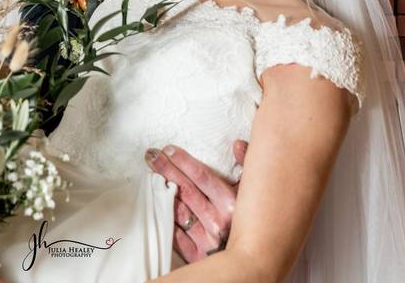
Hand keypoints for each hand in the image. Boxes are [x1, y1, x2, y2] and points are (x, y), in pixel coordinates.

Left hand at [145, 140, 247, 263]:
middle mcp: (218, 221)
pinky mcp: (196, 255)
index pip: (202, 176)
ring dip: (161, 191)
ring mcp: (206, 239)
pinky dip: (163, 217)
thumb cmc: (253, 221)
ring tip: (150, 176)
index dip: (183, 161)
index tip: (168, 149)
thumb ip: (247, 167)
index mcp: (232, 204)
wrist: (253, 260)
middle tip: (151, 155)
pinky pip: (174, 234)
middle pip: (185, 190)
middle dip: (166, 169)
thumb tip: (237, 144)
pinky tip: (153, 204)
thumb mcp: (254, 193)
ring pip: (177, 210)